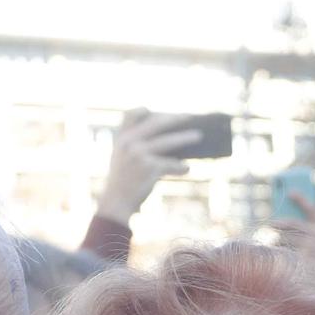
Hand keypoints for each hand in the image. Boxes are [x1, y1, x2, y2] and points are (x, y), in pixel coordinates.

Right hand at [95, 109, 198, 223]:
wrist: (116, 204)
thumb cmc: (122, 183)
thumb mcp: (121, 159)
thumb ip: (135, 146)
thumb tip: (168, 139)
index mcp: (121, 138)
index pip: (130, 114)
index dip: (143, 110)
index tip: (154, 110)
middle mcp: (129, 143)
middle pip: (156, 123)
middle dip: (175, 118)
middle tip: (190, 116)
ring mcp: (139, 154)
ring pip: (168, 142)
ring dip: (185, 138)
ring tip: (198, 136)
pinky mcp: (150, 167)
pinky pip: (172, 163)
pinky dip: (181, 167)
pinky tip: (187, 169)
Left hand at [273, 189, 314, 283]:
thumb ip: (308, 232)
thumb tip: (283, 221)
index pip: (313, 209)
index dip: (302, 199)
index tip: (290, 192)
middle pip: (295, 224)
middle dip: (281, 223)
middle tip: (271, 224)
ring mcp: (311, 248)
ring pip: (288, 239)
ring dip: (278, 241)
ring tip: (274, 244)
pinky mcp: (302, 259)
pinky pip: (285, 252)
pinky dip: (279, 253)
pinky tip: (276, 256)